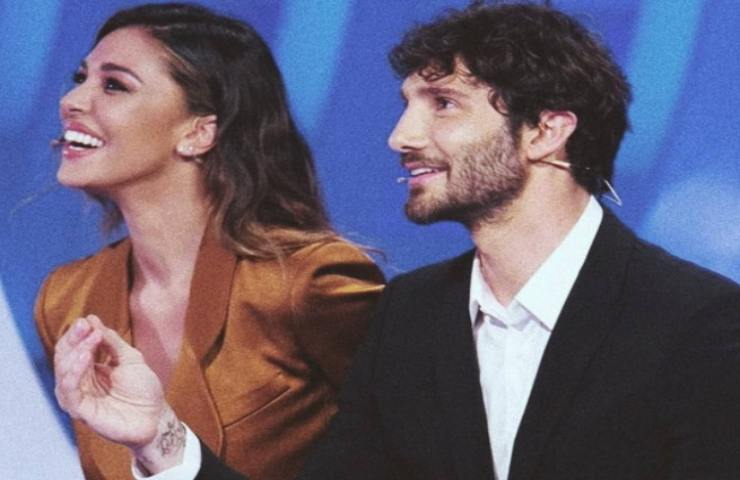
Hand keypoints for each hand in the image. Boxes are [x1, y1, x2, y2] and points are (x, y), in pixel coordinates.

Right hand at [54, 315, 165, 448]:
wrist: (156, 416)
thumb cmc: (143, 389)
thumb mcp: (129, 358)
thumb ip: (111, 341)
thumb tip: (92, 319)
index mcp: (89, 369)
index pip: (74, 348)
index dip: (78, 334)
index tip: (86, 321)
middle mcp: (79, 382)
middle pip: (65, 357)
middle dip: (74, 340)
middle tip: (84, 326)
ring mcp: (79, 397)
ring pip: (64, 372)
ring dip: (76, 353)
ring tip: (90, 339)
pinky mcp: (81, 411)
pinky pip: (70, 391)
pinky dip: (74, 373)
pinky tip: (85, 358)